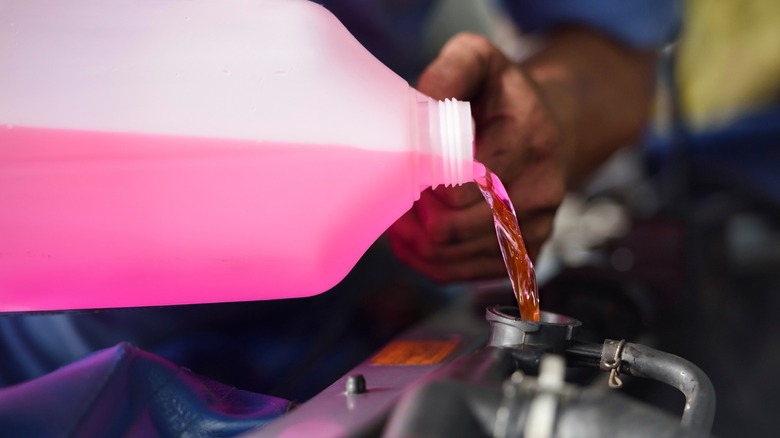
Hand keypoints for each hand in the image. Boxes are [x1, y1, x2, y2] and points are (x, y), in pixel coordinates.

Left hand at [388, 33, 567, 282]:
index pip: (457, 187)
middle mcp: (542, 192)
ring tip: (405, 210)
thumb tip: (423, 104)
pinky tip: (418, 232)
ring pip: (449, 261)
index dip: (420, 182)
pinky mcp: (522, 256)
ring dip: (413, 240)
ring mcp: (535, 230)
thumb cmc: (500, 96)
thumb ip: (450, 73)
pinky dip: (426, 259)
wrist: (545, 128)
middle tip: (400, 190)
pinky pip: (459, 275)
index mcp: (531, 143)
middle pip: (449, 231)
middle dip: (413, 213)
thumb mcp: (479, 61)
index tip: (408, 164)